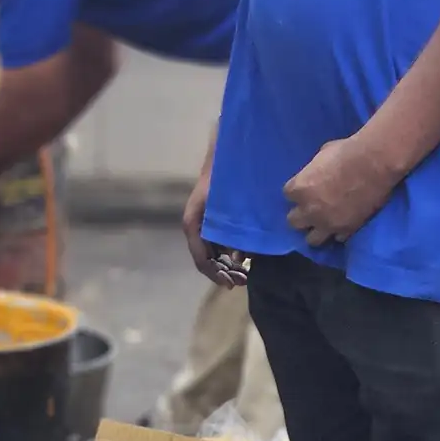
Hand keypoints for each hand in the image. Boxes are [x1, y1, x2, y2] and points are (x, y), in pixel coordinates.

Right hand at [182, 169, 240, 286]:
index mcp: (193, 224)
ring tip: (245, 272)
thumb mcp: (225, 205)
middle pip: (207, 258)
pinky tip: (246, 256)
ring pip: (214, 252)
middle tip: (242, 280)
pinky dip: (231, 251)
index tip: (231, 283)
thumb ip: (231, 230)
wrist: (223, 157)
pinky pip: (219, 241)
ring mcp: (204, 223)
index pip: (201, 258)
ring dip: (228, 264)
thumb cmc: (222, 178)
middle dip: (224, 272)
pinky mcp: (213, 220)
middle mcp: (196, 226)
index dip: (215, 274)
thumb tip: (239, 257)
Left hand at [284, 135, 397, 245]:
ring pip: (312, 240)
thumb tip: (317, 175)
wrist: (375, 163)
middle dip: (301, 215)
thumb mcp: (322, 155)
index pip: (287, 195)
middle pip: (293, 222)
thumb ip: (314, 171)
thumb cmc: (347, 151)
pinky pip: (338, 238)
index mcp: (300, 188)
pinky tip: (344, 223)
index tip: (306, 188)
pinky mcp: (347, 230)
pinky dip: (339, 232)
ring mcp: (328, 223)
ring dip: (316, 230)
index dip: (297, 192)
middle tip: (312, 208)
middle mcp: (309, 210)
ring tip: (325, 223)